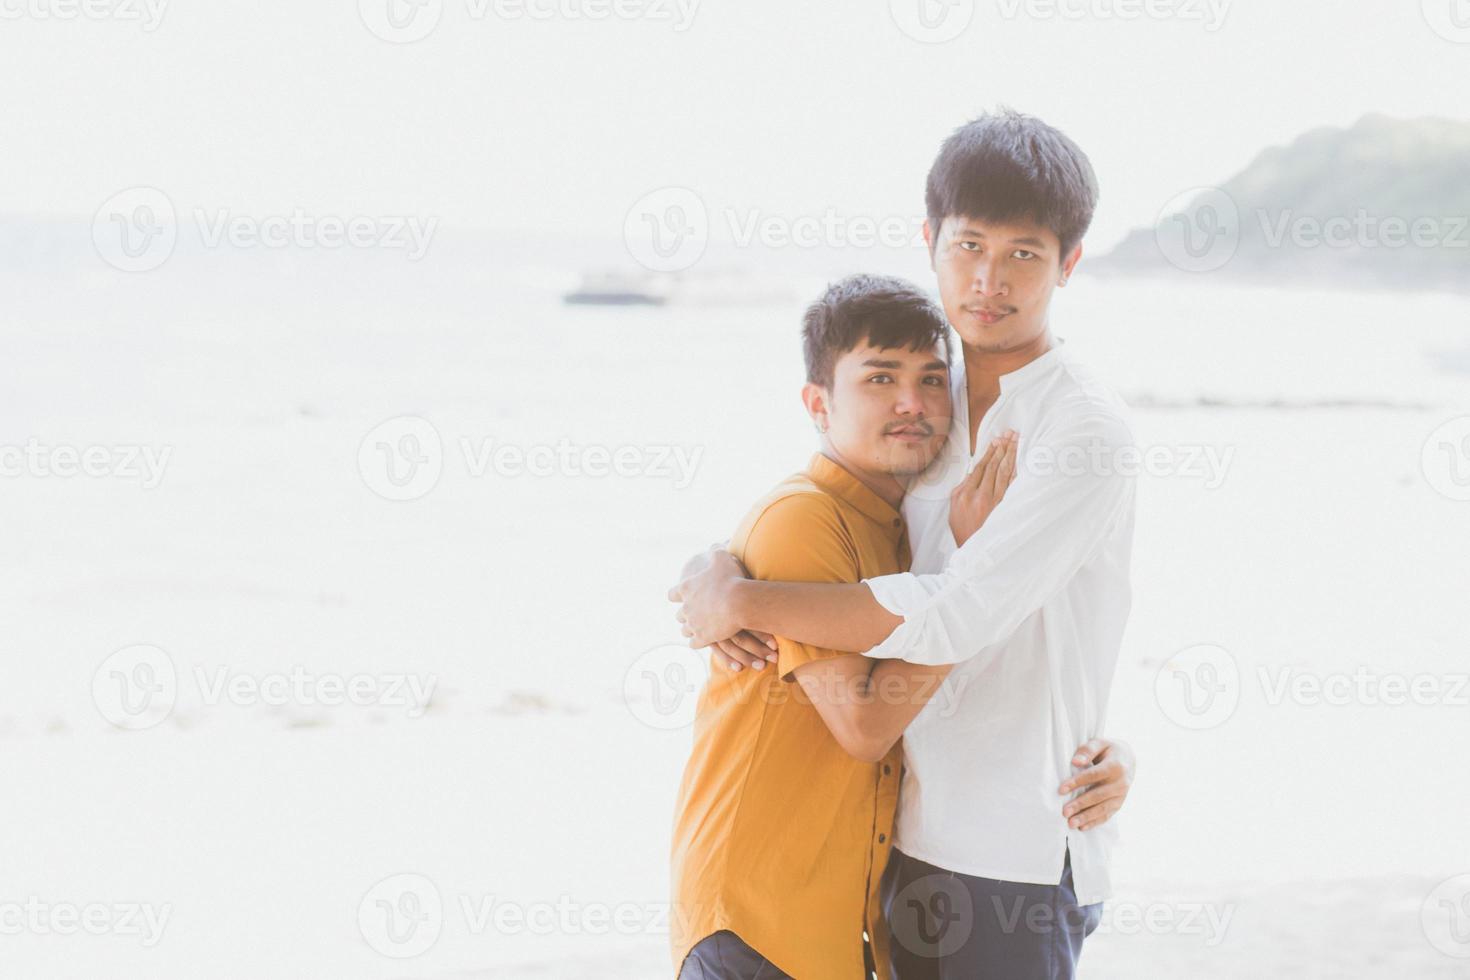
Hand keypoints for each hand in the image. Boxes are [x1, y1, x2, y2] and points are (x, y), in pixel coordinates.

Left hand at [668, 548, 777, 671]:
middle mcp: (686, 607)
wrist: (738, 601)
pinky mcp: (702, 638)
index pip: (672, 594)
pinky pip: (694, 644)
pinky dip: (699, 642)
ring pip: (685, 630)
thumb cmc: (731, 577)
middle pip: (679, 614)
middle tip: (695, 613)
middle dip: (686, 614)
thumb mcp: (722, 557)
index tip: (682, 596)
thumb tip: (717, 544)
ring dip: (691, 629)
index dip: (677, 596)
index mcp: (686, 588)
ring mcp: (693, 624)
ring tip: (700, 628)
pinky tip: (705, 640)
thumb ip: (716, 549)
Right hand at [949, 430, 1017, 545]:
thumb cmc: (963, 527)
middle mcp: (981, 496)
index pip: (981, 467)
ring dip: (1011, 455)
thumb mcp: (954, 507)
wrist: (974, 547)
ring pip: (1005, 473)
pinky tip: (1021, 461)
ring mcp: (995, 502)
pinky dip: (1017, 471)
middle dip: (1003, 448)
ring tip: (1016, 441)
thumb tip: (974, 473)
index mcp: (966, 494)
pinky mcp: (1005, 507)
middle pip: (995, 466)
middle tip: (1010, 434)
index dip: (989, 452)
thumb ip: (962, 488)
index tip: (996, 440)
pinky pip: (1012, 485)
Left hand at [1058, 737, 1135, 830]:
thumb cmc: (1108, 750)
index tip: (1061, 790)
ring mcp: (1122, 795)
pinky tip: (1082, 827)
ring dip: (1086, 817)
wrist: (1128, 759)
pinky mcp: (1120, 803)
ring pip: (1103, 808)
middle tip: (1064, 812)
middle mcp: (1121, 782)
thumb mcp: (1100, 743)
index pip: (1093, 776)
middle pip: (1098, 795)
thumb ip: (1087, 750)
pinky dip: (1095, 822)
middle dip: (1080, 804)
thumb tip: (1075, 761)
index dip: (1077, 783)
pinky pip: (1107, 814)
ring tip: (1071, 823)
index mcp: (1116, 766)